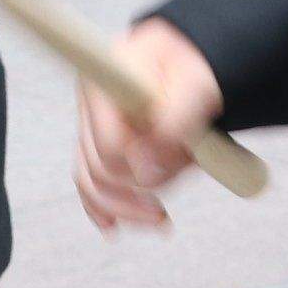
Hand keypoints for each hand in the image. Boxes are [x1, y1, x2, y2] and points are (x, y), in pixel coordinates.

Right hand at [75, 20, 222, 236]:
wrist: (195, 60)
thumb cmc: (198, 67)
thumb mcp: (199, 86)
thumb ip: (175, 124)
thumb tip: (145, 174)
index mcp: (108, 76)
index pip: (110, 143)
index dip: (137, 166)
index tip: (166, 175)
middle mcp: (91, 99)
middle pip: (99, 167)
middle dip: (137, 193)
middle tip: (168, 209)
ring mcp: (90, 120)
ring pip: (92, 179)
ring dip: (125, 207)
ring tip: (160, 219)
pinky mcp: (96, 139)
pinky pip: (87, 179)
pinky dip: (100, 206)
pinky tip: (112, 227)